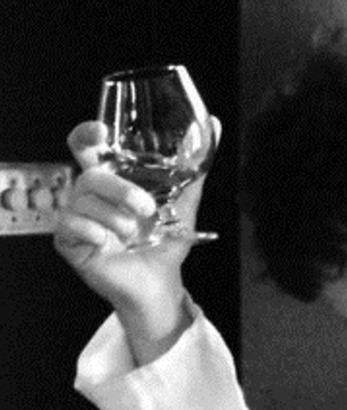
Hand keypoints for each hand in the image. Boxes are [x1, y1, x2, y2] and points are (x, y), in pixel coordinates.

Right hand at [54, 118, 220, 363]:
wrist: (160, 283)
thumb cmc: (165, 243)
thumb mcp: (184, 205)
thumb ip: (194, 170)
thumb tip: (214, 125)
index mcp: (112, 180)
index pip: (87, 147)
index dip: (87, 134)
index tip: (101, 132)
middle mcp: (90, 195)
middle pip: (90, 174)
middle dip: (119, 189)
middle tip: (147, 210)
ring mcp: (76, 216)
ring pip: (84, 201)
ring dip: (116, 219)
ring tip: (135, 235)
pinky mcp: (68, 240)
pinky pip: (71, 225)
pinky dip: (95, 233)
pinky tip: (109, 244)